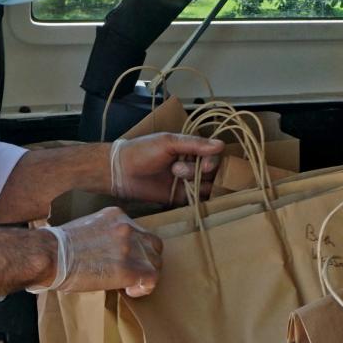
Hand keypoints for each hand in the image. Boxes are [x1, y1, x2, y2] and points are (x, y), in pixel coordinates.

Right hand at [34, 207, 163, 296]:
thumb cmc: (58, 246)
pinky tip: (130, 291)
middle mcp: (127, 227)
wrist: (50, 254)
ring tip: (131, 284)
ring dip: (146, 275)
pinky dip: (144, 287)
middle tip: (134, 273)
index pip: (139, 230)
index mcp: (116, 215)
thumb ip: (104, 234)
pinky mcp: (128, 269)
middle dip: (146, 260)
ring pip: (155, 262)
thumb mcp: (86, 228)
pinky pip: (151, 279)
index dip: (137, 248)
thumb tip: (109, 251)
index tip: (126, 259)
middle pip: (153, 244)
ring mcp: (129, 247)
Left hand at [110, 133, 224, 203]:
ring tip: (175, 177)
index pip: (213, 155)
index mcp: (190, 149)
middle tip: (178, 170)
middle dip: (199, 171)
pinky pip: (197, 200)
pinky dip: (199, 199)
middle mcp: (191, 165)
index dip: (213, 161)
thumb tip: (221, 145)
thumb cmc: (142, 151)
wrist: (121, 172)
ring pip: (207, 185)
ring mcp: (187, 183)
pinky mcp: (180, 198)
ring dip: (197, 184)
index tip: (205, 166)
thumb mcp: (168, 142)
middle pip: (213, 172)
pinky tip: (191, 194)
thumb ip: (194, 144)